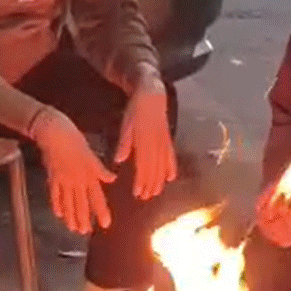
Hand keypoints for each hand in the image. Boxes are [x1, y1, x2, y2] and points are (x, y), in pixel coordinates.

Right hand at [32, 107, 116, 234]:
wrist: (52, 130)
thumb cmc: (73, 138)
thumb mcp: (90, 153)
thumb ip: (99, 169)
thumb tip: (112, 179)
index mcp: (87, 173)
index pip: (96, 196)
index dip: (101, 211)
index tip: (105, 223)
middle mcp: (75, 180)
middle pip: (80, 203)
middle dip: (83, 218)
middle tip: (84, 232)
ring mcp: (62, 179)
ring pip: (67, 202)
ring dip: (70, 216)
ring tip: (73, 228)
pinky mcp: (52, 176)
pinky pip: (54, 193)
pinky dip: (56, 204)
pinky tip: (58, 214)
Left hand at [114, 69, 176, 199]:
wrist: (152, 93)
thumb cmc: (136, 109)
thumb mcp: (127, 124)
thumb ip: (125, 143)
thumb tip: (118, 160)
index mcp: (144, 140)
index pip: (142, 165)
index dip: (141, 180)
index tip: (137, 193)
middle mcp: (156, 143)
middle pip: (154, 168)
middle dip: (150, 184)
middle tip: (146, 198)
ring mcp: (164, 141)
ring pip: (162, 164)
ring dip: (160, 180)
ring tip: (156, 192)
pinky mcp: (168, 138)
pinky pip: (171, 155)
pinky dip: (172, 167)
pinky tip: (172, 177)